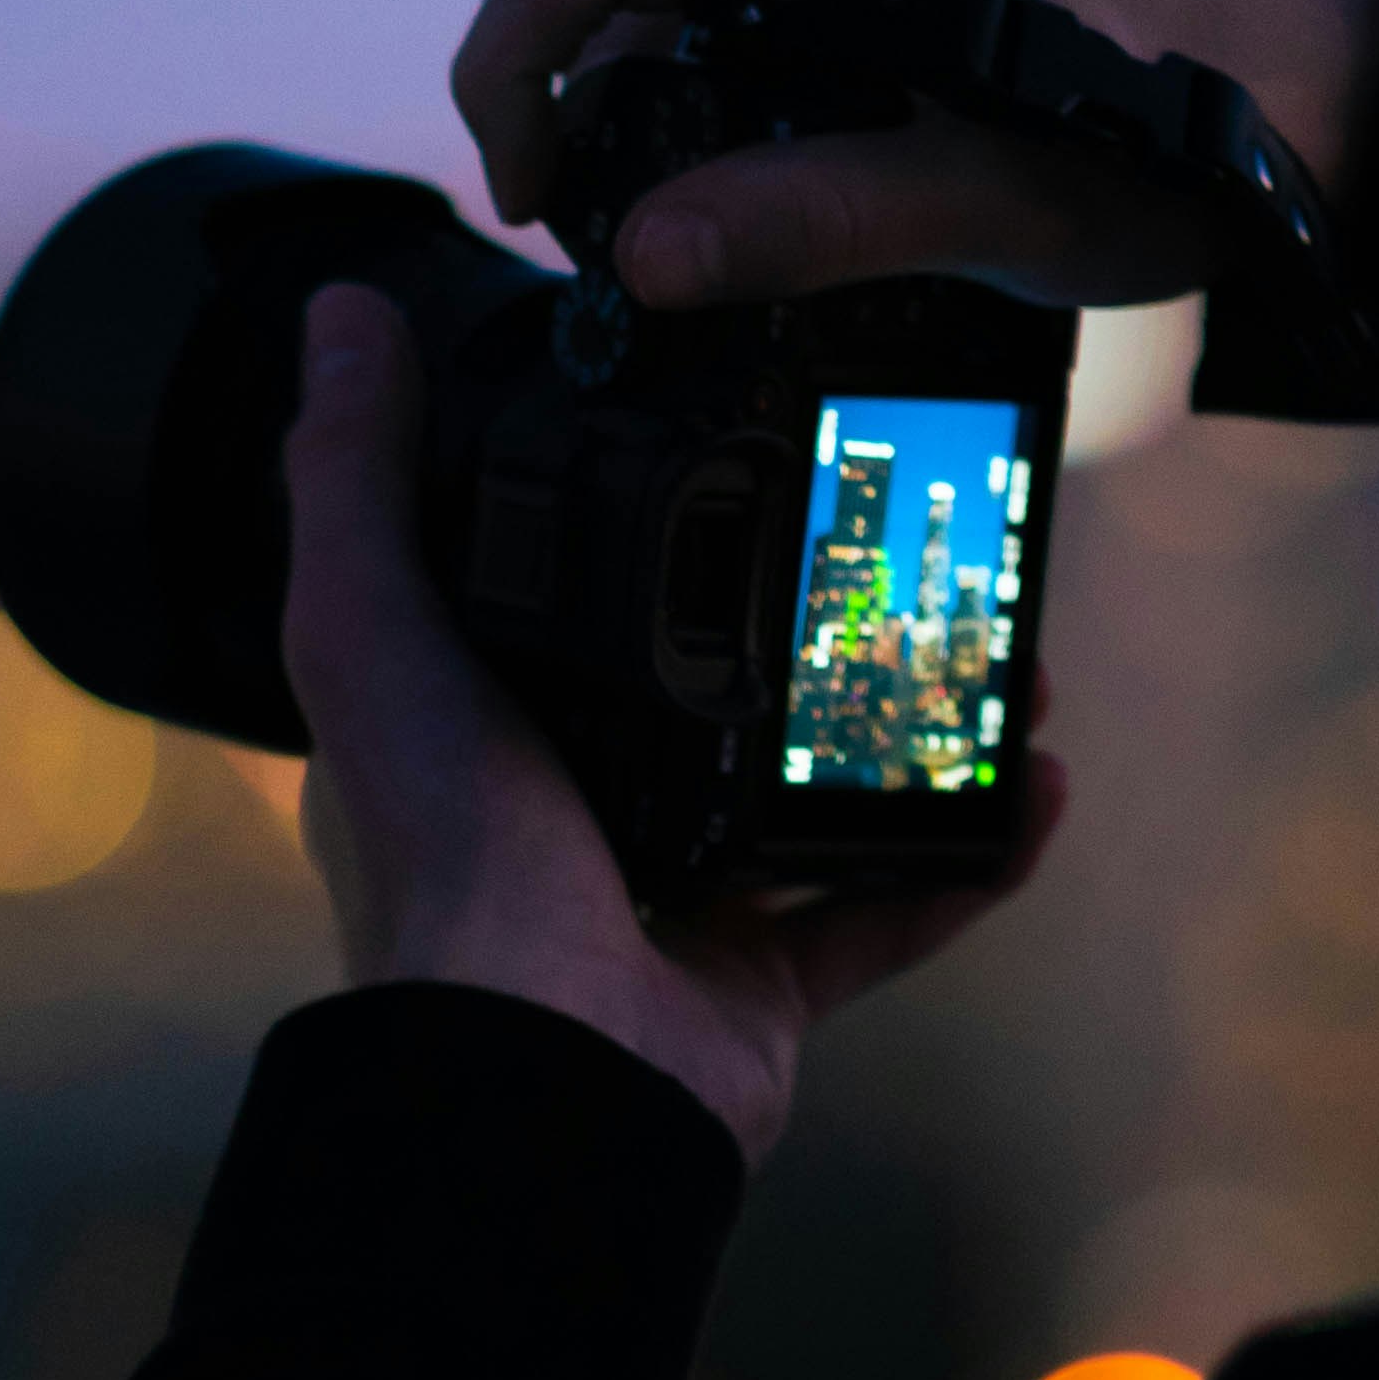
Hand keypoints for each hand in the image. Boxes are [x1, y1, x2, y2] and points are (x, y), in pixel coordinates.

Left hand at [279, 286, 1055, 1166]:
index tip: (753, 452)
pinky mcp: (764, 988)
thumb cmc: (442, 857)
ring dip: (915, 731)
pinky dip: (969, 858)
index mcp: (489, 732)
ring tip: (1003, 660)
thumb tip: (340, 312)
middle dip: (826, 627)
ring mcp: (677, 906)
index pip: (573, 606)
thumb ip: (353, 476)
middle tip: (916, 556)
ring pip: (819, 795)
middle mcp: (582, 816)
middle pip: (724, 694)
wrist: (539, 1067)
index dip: (657, 533)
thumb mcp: (366, 631)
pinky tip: (1037, 789)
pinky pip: (888, 907)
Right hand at [451, 0, 1378, 320]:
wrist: (1337, 78)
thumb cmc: (1191, 127)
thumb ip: (822, 219)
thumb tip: (645, 254)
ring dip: (668, 120)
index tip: (527, 201)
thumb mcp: (1003, 200)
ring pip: (706, 9)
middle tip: (611, 260)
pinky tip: (787, 207)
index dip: (511, 69)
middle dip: (585, 109)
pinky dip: (742, 108)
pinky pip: (780, 22)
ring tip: (700, 254)